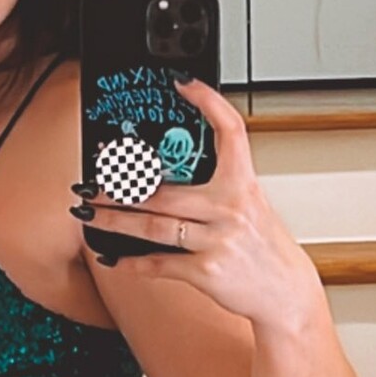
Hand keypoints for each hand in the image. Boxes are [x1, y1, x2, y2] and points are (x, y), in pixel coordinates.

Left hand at [79, 77, 322, 331]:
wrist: (285, 292)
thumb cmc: (264, 248)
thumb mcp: (251, 207)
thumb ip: (218, 189)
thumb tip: (167, 178)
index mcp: (243, 184)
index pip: (230, 131)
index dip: (208, 102)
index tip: (183, 84)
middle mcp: (230, 208)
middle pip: (163, 190)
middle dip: (120, 186)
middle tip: (93, 181)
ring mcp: (217, 239)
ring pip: (153, 226)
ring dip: (114, 220)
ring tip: (90, 214)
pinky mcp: (207, 271)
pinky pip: (161, 263)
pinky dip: (134, 262)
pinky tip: (116, 257)